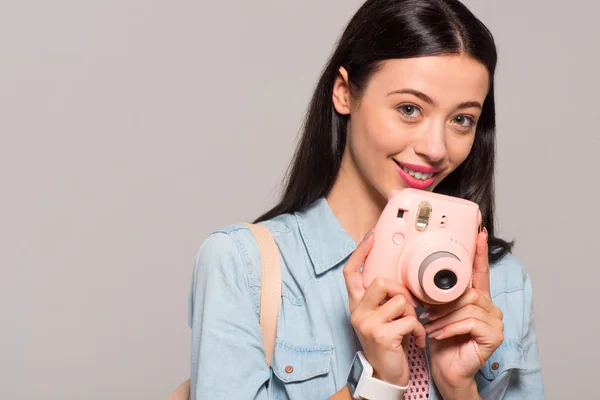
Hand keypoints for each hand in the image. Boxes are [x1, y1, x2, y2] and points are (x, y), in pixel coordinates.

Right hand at [343, 231, 426, 386]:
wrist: (385, 376)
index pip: (351, 272)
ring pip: (399, 300)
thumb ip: (383, 299)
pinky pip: (409, 320)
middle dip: (400, 291)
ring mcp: (367, 323)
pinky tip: (417, 341)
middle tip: (408, 308)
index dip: (360, 252)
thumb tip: (398, 279)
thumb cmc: (388, 344)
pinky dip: (419, 331)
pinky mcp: (381, 335)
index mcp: (356, 304)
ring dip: (413, 314)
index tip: (371, 236)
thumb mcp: (381, 318)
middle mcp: (357, 311)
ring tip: (412, 327)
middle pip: (380, 281)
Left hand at [422, 228, 503, 398]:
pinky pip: (470, 322)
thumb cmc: (440, 341)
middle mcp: (490, 307)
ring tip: (431, 326)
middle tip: (428, 314)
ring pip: (468, 306)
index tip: (479, 232)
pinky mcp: (494, 336)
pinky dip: (451, 327)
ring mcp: (496, 322)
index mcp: (477, 299)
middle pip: (469, 291)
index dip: (479, 252)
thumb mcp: (436, 312)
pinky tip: (440, 334)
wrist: (446, 370)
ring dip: (445, 316)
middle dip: (445, 302)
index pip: (480, 272)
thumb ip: (438, 295)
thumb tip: (424, 278)